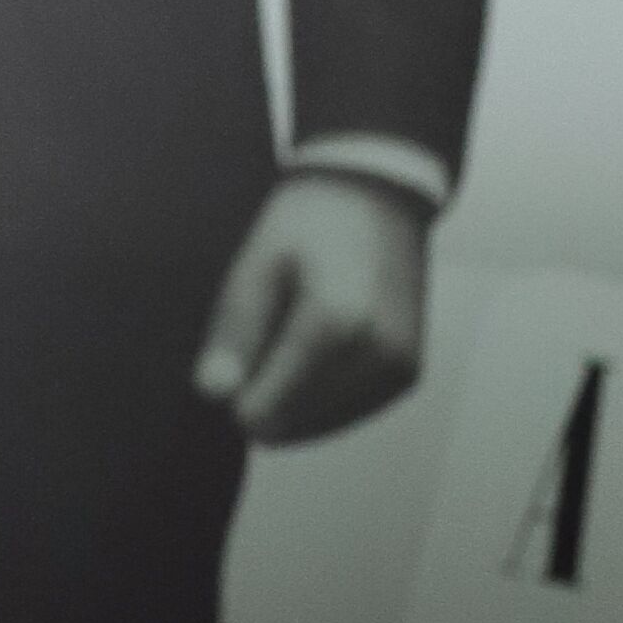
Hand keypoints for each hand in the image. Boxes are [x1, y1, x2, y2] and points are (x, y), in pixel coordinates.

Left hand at [193, 170, 429, 446]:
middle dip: (266, 391)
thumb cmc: (308, 225)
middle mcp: (377, 356)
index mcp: (335, 327)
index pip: (263, 413)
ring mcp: (399, 370)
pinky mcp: (408, 375)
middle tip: (274, 330)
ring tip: (304, 329)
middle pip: (289, 427)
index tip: (242, 345)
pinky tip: (324, 345)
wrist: (380, 195)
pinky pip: (345, 415)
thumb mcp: (256, 266)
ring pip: (316, 428)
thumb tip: (214, 394)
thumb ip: (234, 334)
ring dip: (295, 394)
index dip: (236, 389)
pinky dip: (322, 394)